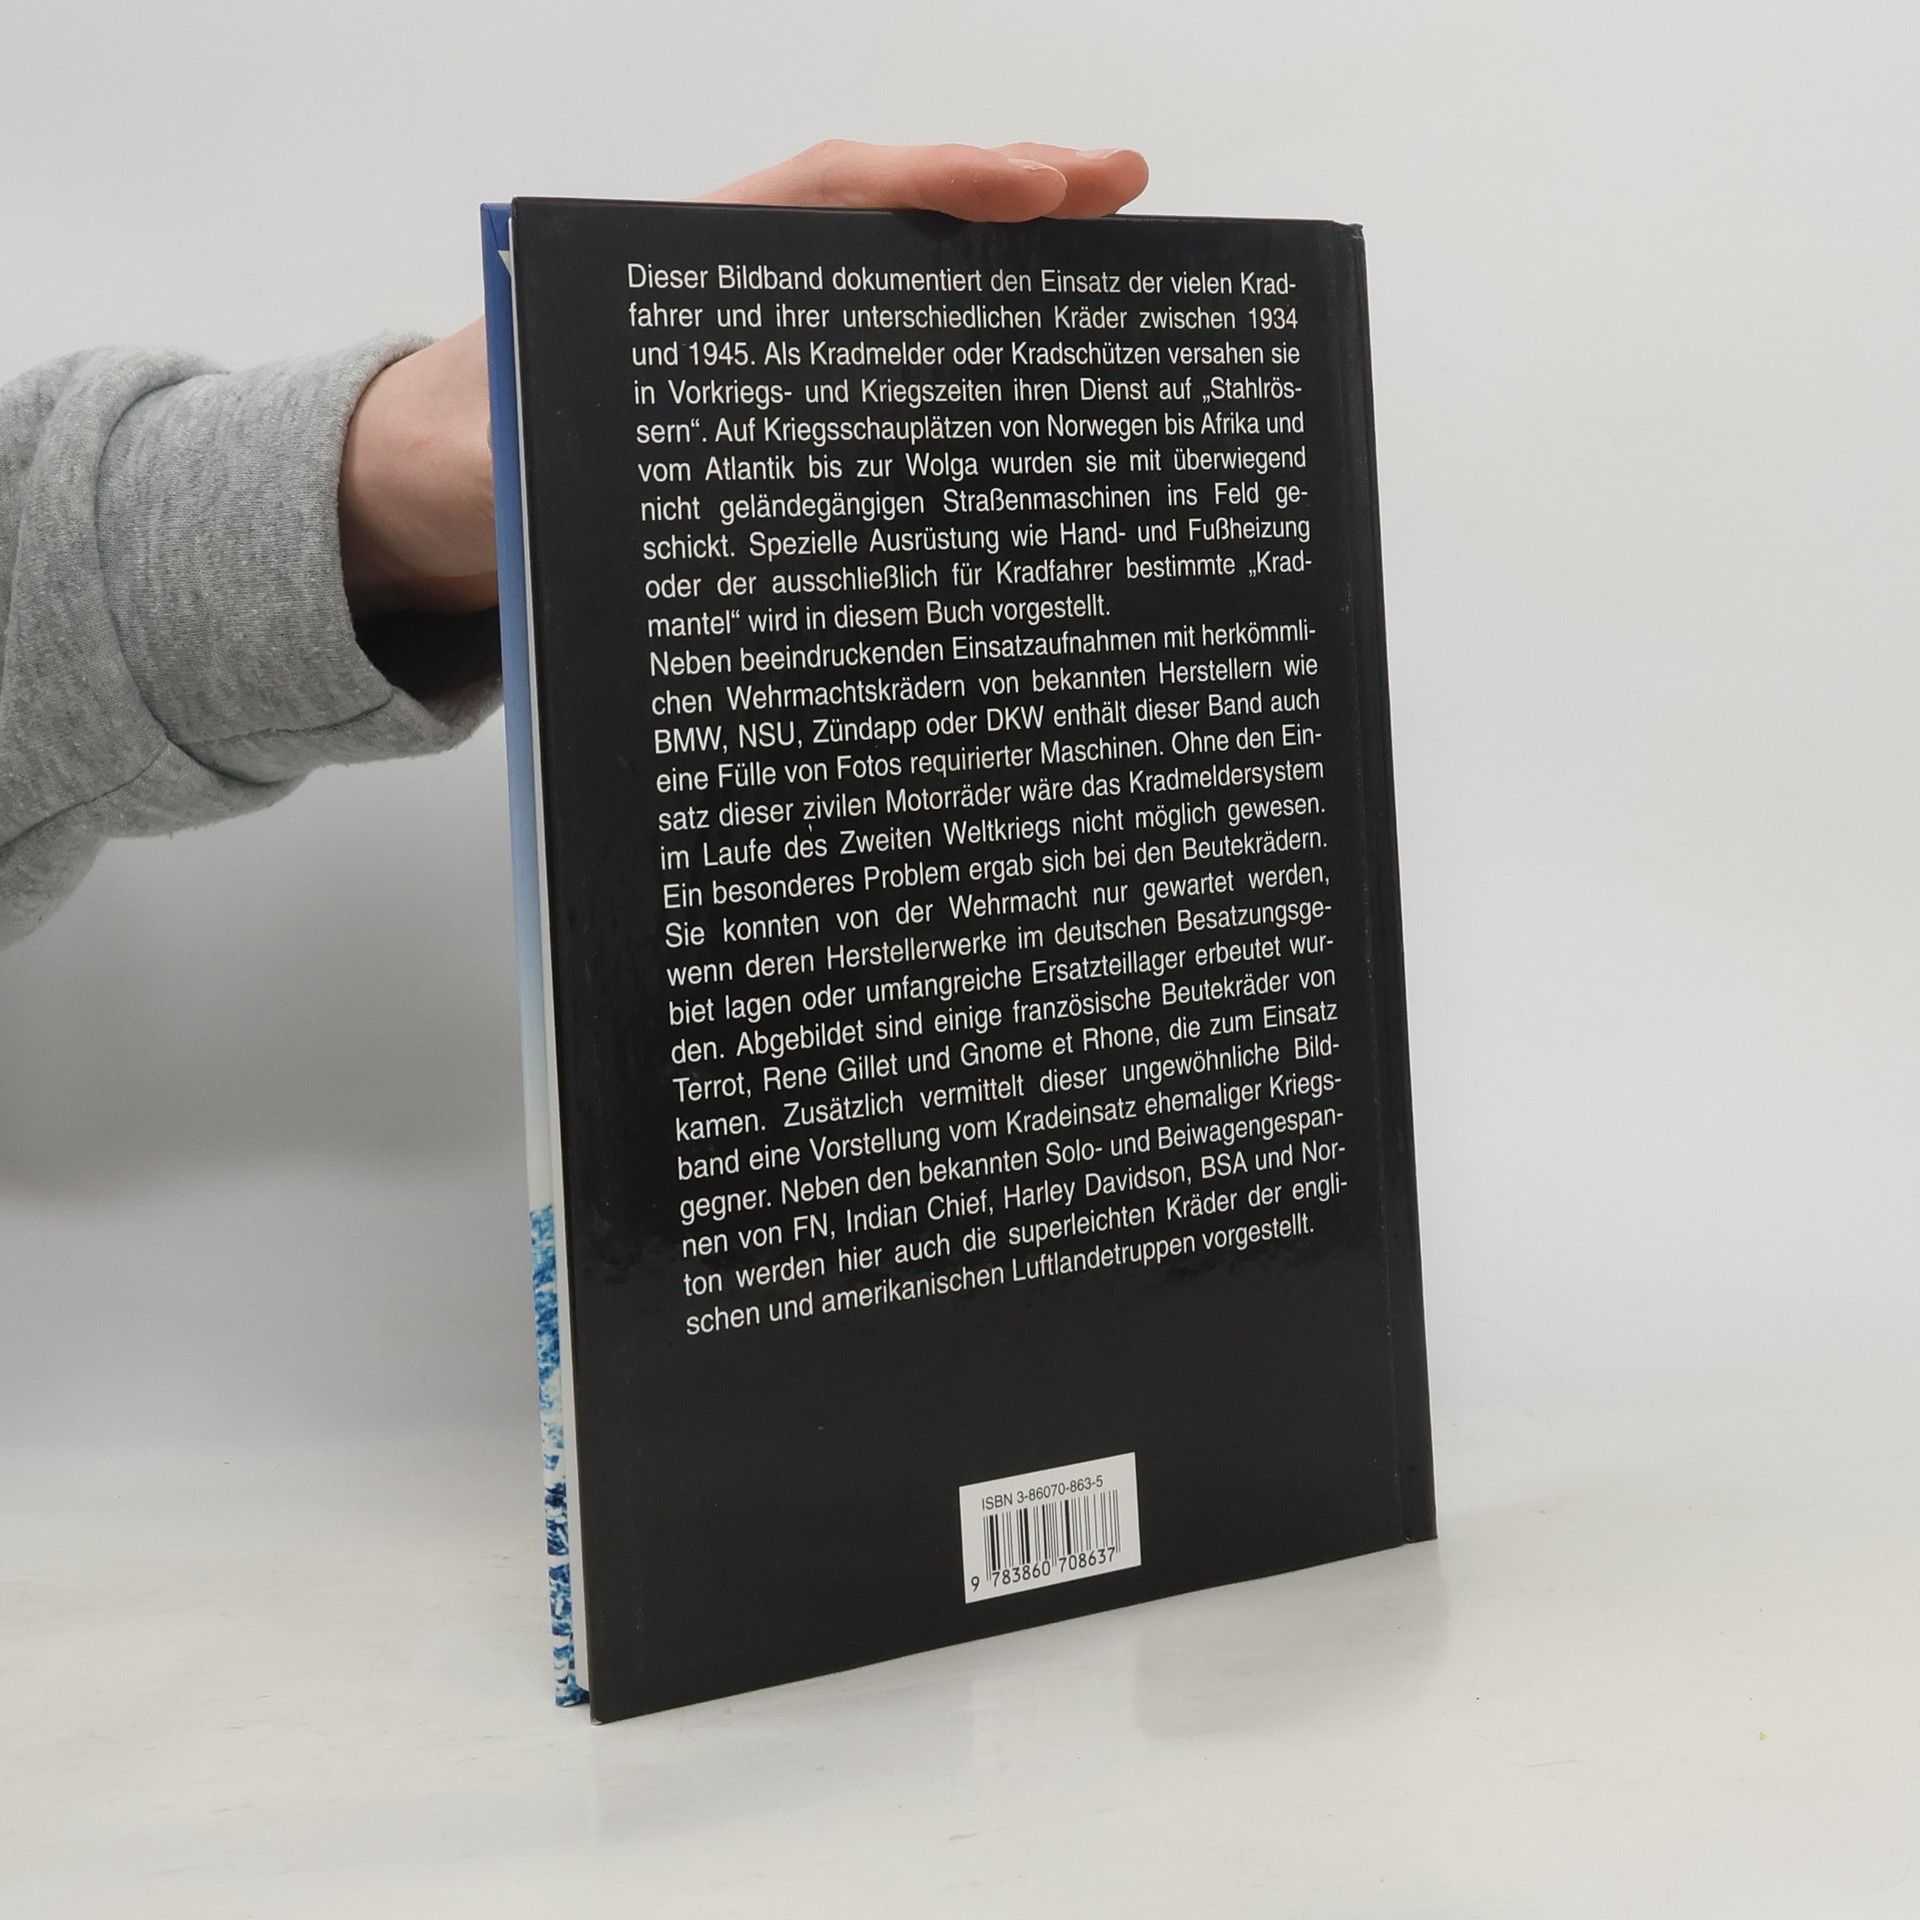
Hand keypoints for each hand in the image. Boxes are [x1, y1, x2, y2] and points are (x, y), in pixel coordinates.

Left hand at [338, 141, 1149, 619]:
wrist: (434, 494)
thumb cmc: (467, 463)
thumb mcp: (485, 467)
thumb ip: (520, 469)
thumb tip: (557, 482)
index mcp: (671, 278)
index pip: (816, 197)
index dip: (926, 183)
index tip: (1029, 184)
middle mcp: (729, 293)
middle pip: (879, 218)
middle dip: (1001, 195)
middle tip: (1121, 190)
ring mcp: (758, 349)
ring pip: (890, 284)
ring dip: (994, 268)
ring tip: (1112, 261)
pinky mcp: (771, 408)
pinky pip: (876, 367)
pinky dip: (953, 353)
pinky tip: (1022, 372)